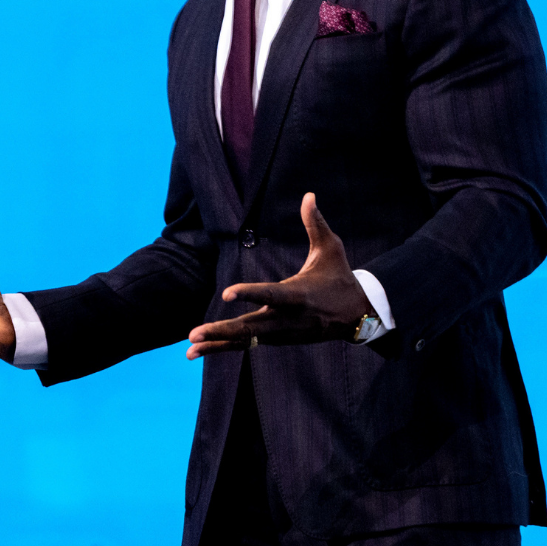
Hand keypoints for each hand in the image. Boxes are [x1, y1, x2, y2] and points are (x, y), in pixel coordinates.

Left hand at [187, 192, 370, 358]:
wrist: (357, 315)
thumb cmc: (339, 277)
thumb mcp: (331, 249)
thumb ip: (315, 223)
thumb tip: (308, 195)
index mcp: (299, 295)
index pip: (270, 294)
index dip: (249, 293)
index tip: (226, 293)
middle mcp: (287, 319)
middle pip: (251, 328)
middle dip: (222, 331)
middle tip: (194, 334)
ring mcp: (282, 333)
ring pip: (246, 340)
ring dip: (217, 343)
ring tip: (189, 349)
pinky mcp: (277, 339)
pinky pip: (248, 344)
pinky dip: (225, 347)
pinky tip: (199, 350)